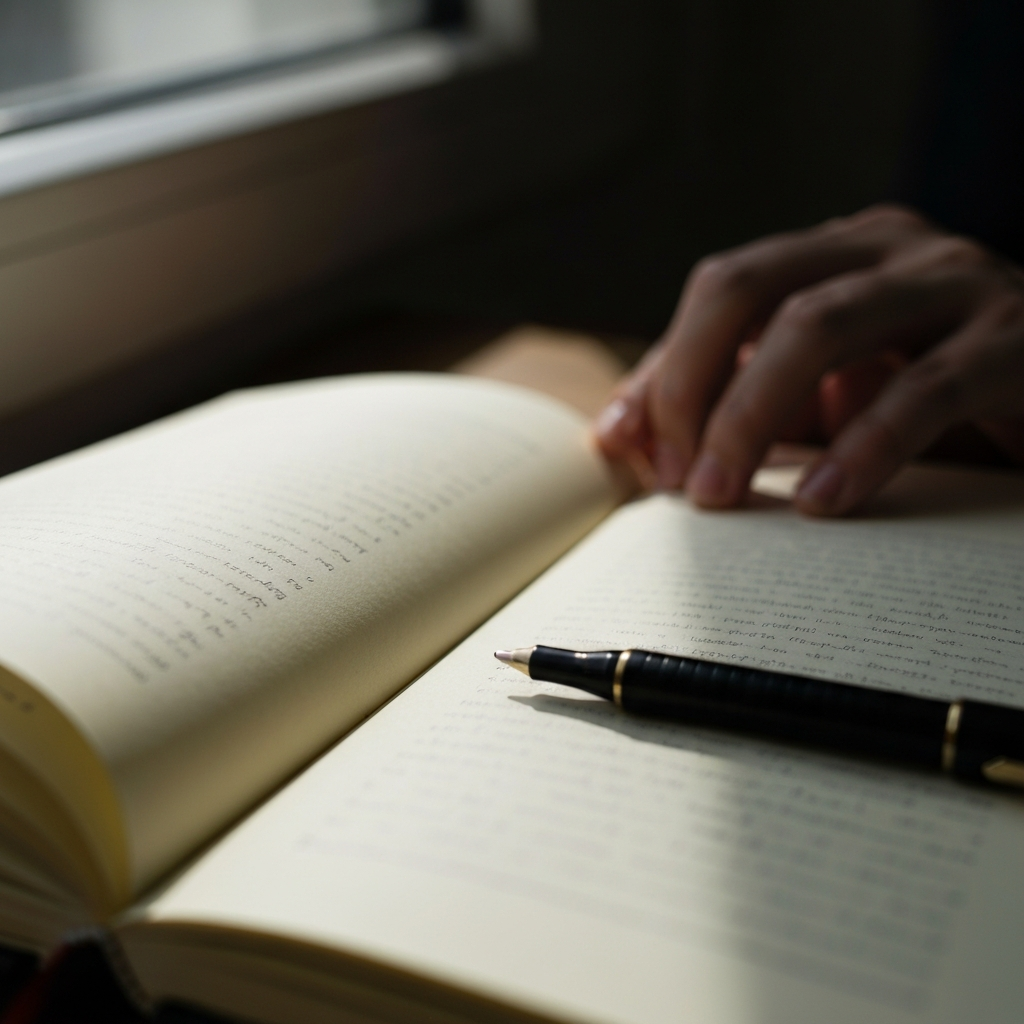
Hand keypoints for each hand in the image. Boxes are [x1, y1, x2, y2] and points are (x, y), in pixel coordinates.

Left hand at [595, 205, 1023, 514]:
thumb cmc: (930, 405)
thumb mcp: (815, 402)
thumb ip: (725, 404)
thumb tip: (614, 433)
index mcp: (838, 252)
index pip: (722, 287)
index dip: (668, 367)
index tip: (633, 451)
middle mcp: (891, 249)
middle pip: (752, 288)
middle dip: (693, 385)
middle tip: (675, 477)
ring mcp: (957, 283)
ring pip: (821, 326)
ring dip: (750, 416)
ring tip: (719, 496)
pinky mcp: (1018, 341)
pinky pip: (923, 390)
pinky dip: (860, 450)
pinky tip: (821, 503)